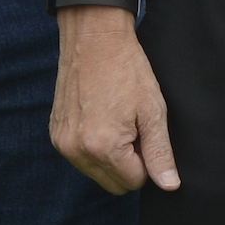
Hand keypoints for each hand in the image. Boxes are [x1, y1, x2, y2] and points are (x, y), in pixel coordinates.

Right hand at [52, 13, 179, 193]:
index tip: (143, 131)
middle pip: (114, 184)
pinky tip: (99, 117)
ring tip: (115, 120)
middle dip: (128, 164)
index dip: (146, 160)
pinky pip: (80, 158)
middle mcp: (77, 150)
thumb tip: (169, 186)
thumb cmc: (127, 70)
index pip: (134, 182)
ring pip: (96, 173)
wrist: (93, 38)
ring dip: (110, 157)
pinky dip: (93, 147)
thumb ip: (160, 153)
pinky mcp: (55, 134)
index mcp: (103, 147)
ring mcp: (62, 143)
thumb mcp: (152, 111)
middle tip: (131, 128)